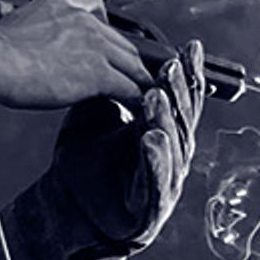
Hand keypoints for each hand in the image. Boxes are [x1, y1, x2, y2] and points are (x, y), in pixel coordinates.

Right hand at [0, 0, 154, 111]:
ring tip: (140, 95)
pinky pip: (130, 87)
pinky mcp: (98, 73)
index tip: (108, 47)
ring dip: (138, 81)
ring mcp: (95, 46)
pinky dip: (136, 99)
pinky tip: (136, 107)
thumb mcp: (17, 19)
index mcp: (65, 4)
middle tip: (132, 77)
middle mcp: (86, 21)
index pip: (99, 10)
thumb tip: (29, 34)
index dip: (108, 33)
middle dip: (129, 61)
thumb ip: (36, 24)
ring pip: (133, 65)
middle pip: (123, 42)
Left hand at [46, 37, 206, 249]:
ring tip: (157, 97)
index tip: (189, 49)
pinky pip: (158, 181)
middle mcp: (170, 154)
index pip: (179, 98)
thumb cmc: (87, 166)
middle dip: (179, 92)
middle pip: (182, 119)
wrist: (70, 210)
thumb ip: (111, 89)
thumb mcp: (98, 116)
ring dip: (167, 120)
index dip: (187, 74)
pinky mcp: (152, 207)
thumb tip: (114, 50)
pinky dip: (156, 160)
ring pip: (174, 147)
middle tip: (171, 67)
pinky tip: (152, 139)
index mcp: (161, 130)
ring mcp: (165, 181)